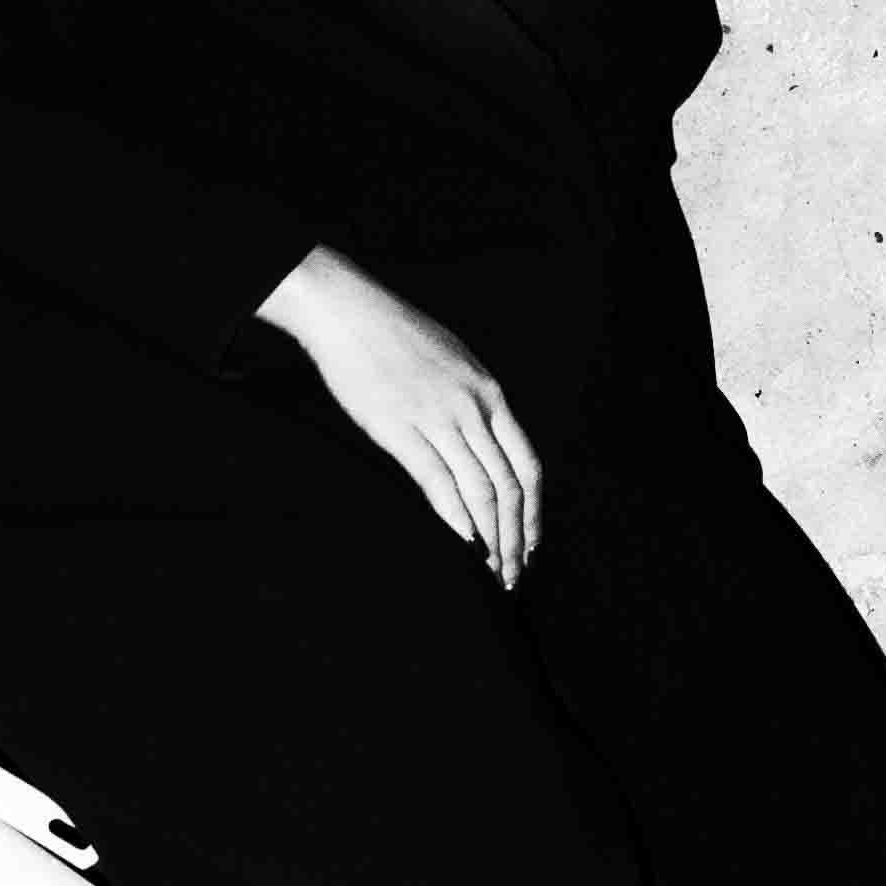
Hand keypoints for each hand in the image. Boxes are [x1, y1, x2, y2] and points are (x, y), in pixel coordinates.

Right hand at [255, 246, 541, 585]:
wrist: (352, 312)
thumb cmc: (398, 335)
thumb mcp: (457, 361)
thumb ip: (476, 402)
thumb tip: (486, 440)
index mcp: (490, 394)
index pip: (527, 464)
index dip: (533, 511)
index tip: (530, 543)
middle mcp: (473, 409)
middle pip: (508, 486)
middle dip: (514, 537)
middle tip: (512, 573)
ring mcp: (439, 419)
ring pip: (479, 490)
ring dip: (489, 537)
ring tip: (489, 570)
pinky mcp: (400, 429)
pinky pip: (436, 481)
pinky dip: (454, 518)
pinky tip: (462, 545)